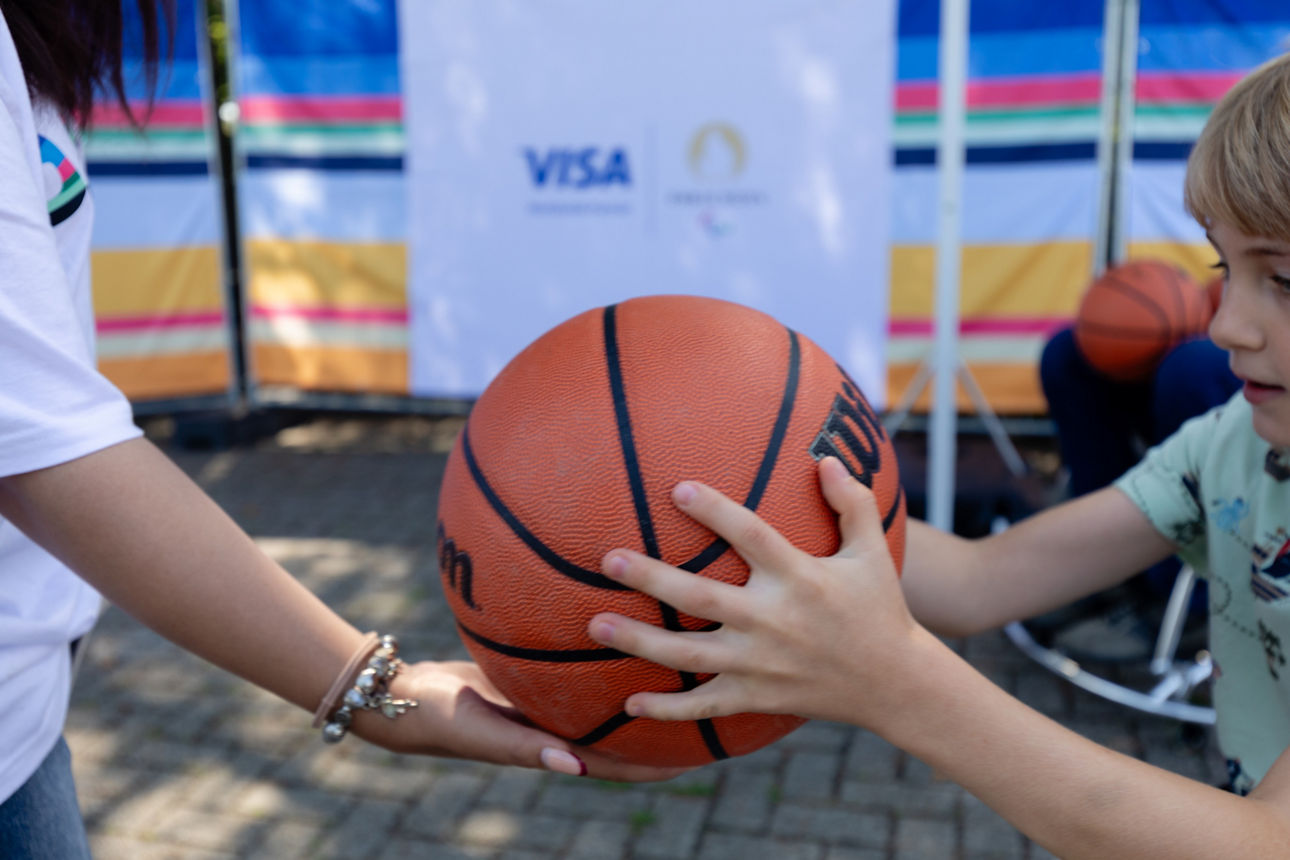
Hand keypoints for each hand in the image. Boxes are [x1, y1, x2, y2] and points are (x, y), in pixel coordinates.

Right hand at [353, 659, 689, 781]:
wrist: (401, 691)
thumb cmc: (437, 716)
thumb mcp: (478, 732)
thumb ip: (521, 745)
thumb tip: (570, 764)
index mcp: (558, 748)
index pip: (625, 763)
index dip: (666, 761)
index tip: (710, 748)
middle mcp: (564, 723)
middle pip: (629, 724)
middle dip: (670, 711)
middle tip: (714, 683)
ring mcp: (552, 697)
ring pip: (608, 685)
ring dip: (640, 669)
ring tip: (682, 636)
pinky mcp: (536, 672)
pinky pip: (579, 655)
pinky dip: (602, 637)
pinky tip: (619, 599)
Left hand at [586, 456, 934, 729]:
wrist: (894, 684)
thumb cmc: (878, 608)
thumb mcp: (871, 553)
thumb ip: (852, 503)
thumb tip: (826, 458)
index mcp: (799, 578)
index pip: (751, 536)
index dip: (715, 511)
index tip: (677, 487)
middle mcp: (774, 620)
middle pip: (701, 598)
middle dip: (652, 578)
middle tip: (609, 558)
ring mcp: (760, 664)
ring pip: (689, 654)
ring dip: (640, 641)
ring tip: (596, 623)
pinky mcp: (756, 696)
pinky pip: (704, 705)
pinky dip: (668, 708)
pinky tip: (628, 703)